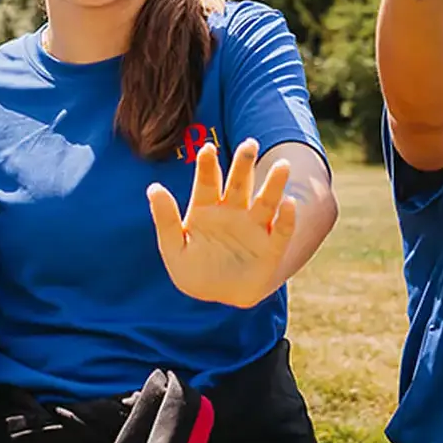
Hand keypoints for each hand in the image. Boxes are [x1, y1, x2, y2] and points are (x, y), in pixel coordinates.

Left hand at [146, 139, 298, 309]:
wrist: (218, 298)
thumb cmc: (193, 271)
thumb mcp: (173, 247)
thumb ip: (165, 218)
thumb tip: (153, 187)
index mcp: (206, 209)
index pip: (207, 181)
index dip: (207, 164)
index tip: (207, 148)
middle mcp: (233, 212)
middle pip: (239, 183)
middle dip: (244, 164)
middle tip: (249, 144)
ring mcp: (253, 228)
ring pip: (265, 201)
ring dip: (274, 184)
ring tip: (282, 166)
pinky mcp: (270, 248)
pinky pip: (281, 230)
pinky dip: (286, 217)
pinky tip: (289, 203)